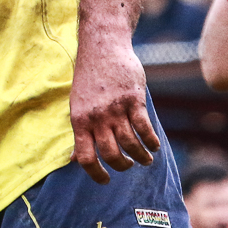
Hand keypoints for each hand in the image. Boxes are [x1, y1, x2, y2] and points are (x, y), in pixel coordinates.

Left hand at [69, 33, 158, 183]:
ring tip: (146, 159)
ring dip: (141, 156)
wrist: (102, 46)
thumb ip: (80, 131)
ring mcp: (115, 109)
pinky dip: (151, 141)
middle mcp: (96, 117)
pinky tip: (153, 145)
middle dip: (122, 165)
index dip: (96, 174)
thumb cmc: (89, 78)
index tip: (105, 181)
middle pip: (111, 153)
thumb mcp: (77, 104)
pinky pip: (144, 128)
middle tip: (129, 165)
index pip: (85, 157)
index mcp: (79, 120)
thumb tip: (74, 159)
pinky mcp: (134, 100)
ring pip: (130, 143)